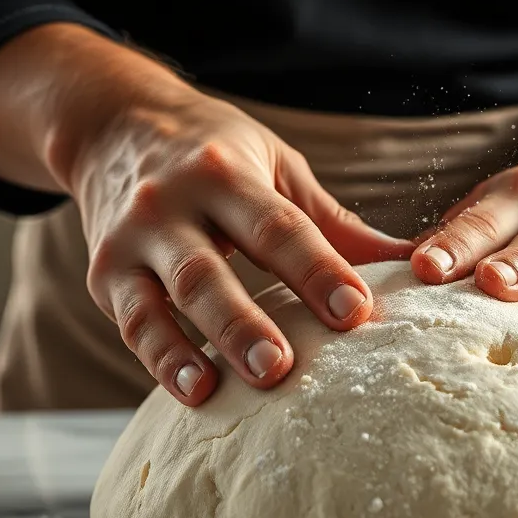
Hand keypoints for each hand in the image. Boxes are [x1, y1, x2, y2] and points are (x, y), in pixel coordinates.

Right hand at [69, 91, 410, 405]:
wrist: (112, 126)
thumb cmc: (216, 152)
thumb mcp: (275, 165)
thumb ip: (333, 222)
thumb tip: (412, 261)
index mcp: (225, 173)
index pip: (278, 228)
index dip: (318, 270)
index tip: (357, 311)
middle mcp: (170, 205)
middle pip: (210, 272)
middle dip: (245, 322)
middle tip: (281, 367)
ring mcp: (131, 243)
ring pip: (163, 302)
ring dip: (191, 349)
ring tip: (218, 388)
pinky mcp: (104, 277)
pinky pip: (133, 325)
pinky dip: (160, 360)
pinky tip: (193, 391)